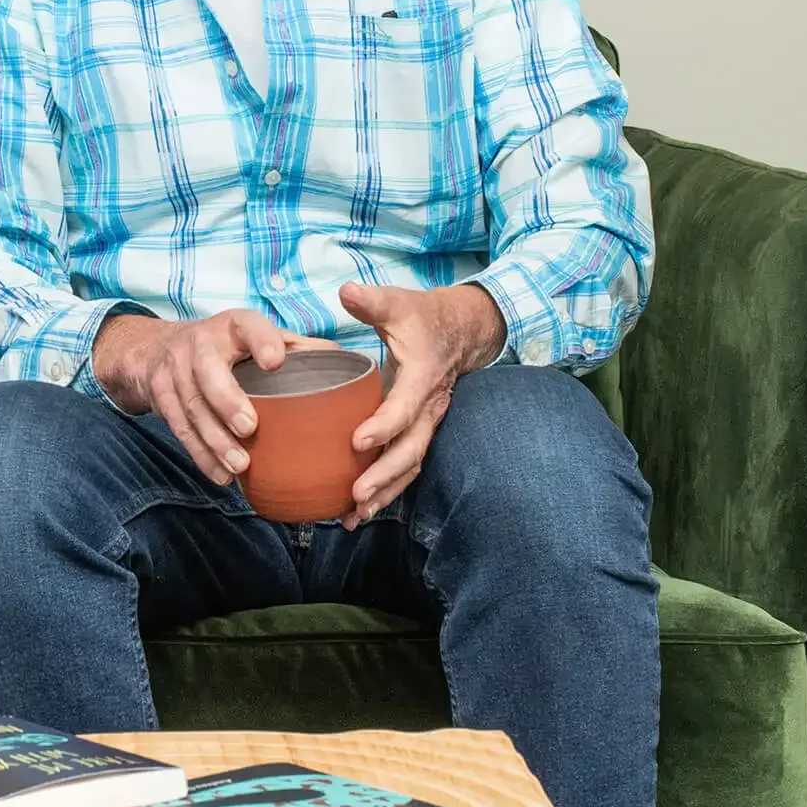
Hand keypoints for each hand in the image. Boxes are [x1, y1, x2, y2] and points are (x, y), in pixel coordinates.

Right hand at [91, 310, 335, 485]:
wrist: (155, 349)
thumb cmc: (223, 346)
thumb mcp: (254, 336)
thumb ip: (296, 347)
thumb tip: (347, 364)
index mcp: (232, 325)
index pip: (248, 327)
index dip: (262, 341)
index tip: (278, 361)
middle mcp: (199, 342)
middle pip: (208, 371)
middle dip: (227, 400)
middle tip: (249, 428)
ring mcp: (175, 369)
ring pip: (192, 406)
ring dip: (214, 440)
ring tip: (240, 466)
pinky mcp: (160, 394)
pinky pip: (179, 428)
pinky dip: (200, 455)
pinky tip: (221, 476)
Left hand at [336, 282, 507, 527]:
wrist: (459, 330)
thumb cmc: (422, 318)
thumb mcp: (399, 303)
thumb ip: (372, 300)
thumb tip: (346, 291)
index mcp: (422, 377)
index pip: (405, 407)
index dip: (384, 426)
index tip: (357, 441)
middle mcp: (429, 408)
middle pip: (411, 450)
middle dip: (384, 476)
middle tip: (355, 495)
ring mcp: (426, 424)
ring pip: (410, 466)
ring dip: (384, 493)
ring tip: (353, 516)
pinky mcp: (418, 432)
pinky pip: (405, 468)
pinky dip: (385, 491)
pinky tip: (358, 511)